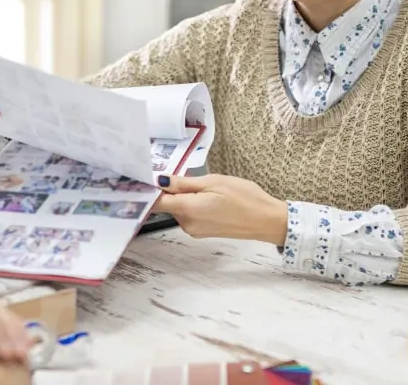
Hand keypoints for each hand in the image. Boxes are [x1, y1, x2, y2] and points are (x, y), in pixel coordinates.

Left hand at [152, 174, 287, 244]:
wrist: (265, 220)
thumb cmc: (244, 198)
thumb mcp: (213, 182)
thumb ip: (184, 183)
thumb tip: (160, 181)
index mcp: (188, 209)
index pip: (156, 202)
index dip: (147, 190)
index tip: (142, 178)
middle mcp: (187, 224)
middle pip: (168, 204)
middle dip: (173, 190)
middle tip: (188, 176)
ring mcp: (194, 230)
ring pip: (179, 209)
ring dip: (185, 197)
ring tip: (208, 188)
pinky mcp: (202, 232)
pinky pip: (190, 215)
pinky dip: (194, 205)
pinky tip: (211, 198)